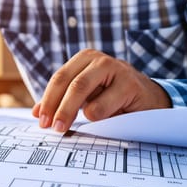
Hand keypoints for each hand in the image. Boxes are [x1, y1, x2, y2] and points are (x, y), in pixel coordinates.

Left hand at [32, 49, 171, 132]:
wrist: (149, 99)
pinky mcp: (129, 84)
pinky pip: (102, 104)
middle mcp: (98, 59)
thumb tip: (37, 113)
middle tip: (51, 127)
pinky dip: (94, 116)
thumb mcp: (88, 96)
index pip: (59, 78)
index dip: (47, 99)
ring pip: (81, 88)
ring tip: (65, 128)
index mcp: (85, 59)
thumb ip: (63, 100)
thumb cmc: (114, 97)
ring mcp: (115, 68)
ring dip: (69, 111)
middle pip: (69, 82)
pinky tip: (100, 121)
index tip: (40, 120)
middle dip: (56, 106)